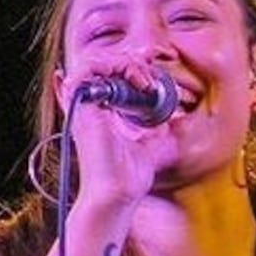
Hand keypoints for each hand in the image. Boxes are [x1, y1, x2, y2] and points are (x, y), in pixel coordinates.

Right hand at [57, 58, 176, 207]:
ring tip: (144, 80)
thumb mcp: (153, 143)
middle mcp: (87, 106)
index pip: (108, 73)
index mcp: (100, 111)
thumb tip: (173, 116)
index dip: (131, 68)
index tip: (154, 82)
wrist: (119, 193)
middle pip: (101, 63)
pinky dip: (112, 67)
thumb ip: (158, 127)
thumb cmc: (130, 175)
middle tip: (151, 80)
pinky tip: (137, 82)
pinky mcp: (81, 109)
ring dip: (123, 63)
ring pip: (93, 62)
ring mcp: (82, 106)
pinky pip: (86, 71)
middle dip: (130, 62)